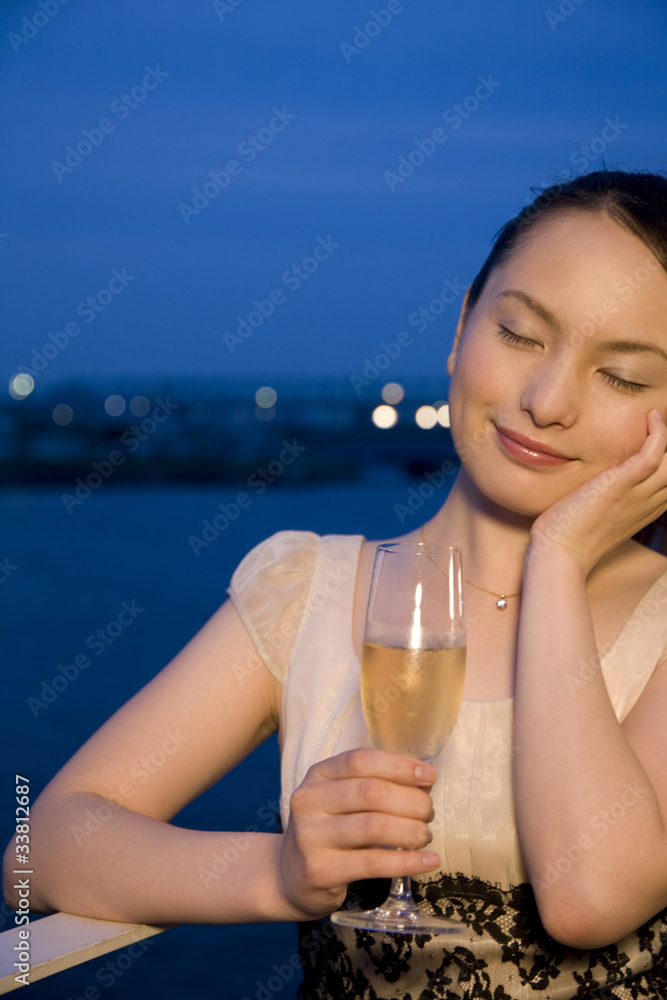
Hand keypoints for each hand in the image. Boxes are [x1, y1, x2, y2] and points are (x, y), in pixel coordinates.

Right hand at [277, 748, 439, 919]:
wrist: (288, 877)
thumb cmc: (327, 832)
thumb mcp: (340, 800)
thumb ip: (375, 786)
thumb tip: (424, 781)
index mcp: (318, 776)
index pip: (360, 761)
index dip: (399, 766)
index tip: (429, 775)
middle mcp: (309, 801)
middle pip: (371, 792)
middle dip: (411, 801)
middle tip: (428, 813)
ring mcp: (311, 836)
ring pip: (374, 826)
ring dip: (411, 830)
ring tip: (425, 835)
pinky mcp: (320, 870)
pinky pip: (373, 863)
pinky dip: (408, 861)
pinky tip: (428, 861)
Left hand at [528, 409, 666, 575]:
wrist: (559, 554)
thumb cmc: (571, 536)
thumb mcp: (601, 515)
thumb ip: (613, 498)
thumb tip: (603, 481)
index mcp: (647, 510)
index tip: (664, 444)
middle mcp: (649, 502)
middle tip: (666, 425)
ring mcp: (637, 494)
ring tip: (661, 418)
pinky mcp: (619, 485)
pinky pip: (651, 455)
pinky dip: (659, 433)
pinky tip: (652, 417)